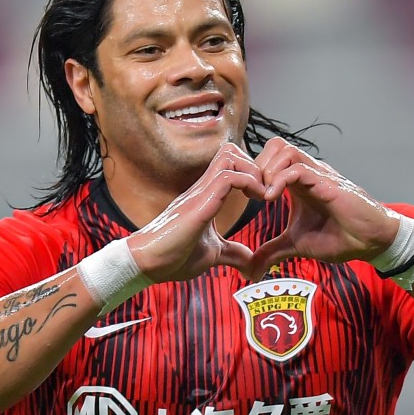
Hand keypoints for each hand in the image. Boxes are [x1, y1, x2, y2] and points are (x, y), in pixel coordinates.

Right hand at [127, 143, 265, 281]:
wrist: (147, 264)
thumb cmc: (173, 257)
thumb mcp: (212, 254)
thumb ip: (233, 254)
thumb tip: (251, 264)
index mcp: (207, 196)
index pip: (231, 164)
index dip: (253, 173)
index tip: (264, 196)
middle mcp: (203, 187)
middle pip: (231, 150)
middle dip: (256, 166)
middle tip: (266, 192)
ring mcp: (200, 192)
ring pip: (230, 155)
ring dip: (253, 172)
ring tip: (262, 196)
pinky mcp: (199, 203)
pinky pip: (228, 177)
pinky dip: (249, 183)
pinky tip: (256, 203)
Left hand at [250, 137, 399, 278]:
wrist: (371, 242)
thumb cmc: (341, 237)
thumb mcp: (297, 245)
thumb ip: (273, 251)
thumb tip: (252, 269)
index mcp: (297, 182)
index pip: (270, 158)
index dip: (254, 173)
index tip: (247, 197)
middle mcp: (307, 173)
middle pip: (275, 145)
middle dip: (257, 165)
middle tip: (253, 193)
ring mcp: (318, 175)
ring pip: (285, 149)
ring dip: (267, 170)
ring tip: (262, 196)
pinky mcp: (327, 183)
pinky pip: (298, 168)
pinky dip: (279, 179)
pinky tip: (272, 199)